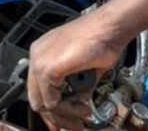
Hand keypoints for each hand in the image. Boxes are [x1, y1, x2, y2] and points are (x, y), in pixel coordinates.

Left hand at [28, 12, 124, 130]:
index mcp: (43, 52)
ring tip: (83, 113)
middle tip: (74, 124)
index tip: (64, 120)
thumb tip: (76, 104)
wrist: (110, 27)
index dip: (51, 108)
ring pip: (44, 103)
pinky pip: (52, 101)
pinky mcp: (48, 68)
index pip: (38, 88)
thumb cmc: (102, 39)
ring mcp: (40, 61)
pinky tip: (83, 107)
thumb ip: (74, 87)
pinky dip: (69, 108)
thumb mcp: (83, 68)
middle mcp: (38, 55)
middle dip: (57, 116)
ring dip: (66, 114)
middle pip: (37, 98)